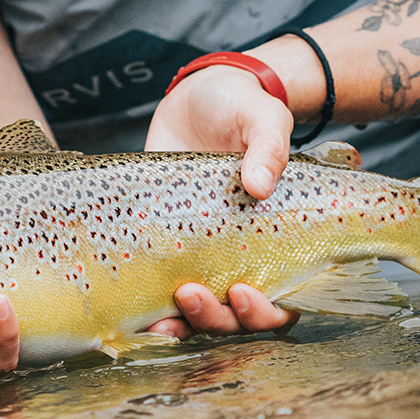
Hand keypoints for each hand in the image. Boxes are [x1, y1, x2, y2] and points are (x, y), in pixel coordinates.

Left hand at [144, 66, 298, 336]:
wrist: (199, 95)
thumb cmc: (241, 108)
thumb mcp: (263, 117)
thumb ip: (269, 146)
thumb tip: (260, 184)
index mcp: (273, 238)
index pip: (282, 298)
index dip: (266, 311)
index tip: (245, 290)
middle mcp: (236, 255)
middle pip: (234, 316)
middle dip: (217, 318)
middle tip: (192, 294)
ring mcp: (195, 254)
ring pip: (196, 313)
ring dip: (182, 323)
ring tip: (163, 318)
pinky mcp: (159, 244)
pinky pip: (156, 290)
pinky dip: (149, 308)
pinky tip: (138, 312)